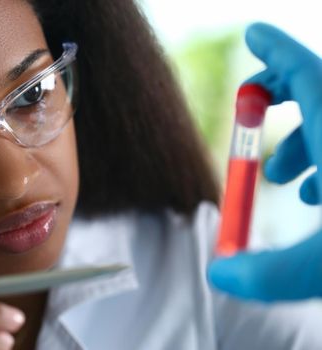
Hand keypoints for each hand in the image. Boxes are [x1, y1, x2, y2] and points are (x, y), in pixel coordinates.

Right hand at [208, 22, 321, 300]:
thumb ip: (266, 275)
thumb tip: (218, 274)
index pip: (306, 74)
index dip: (275, 50)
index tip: (254, 34)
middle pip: (320, 91)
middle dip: (278, 100)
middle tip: (248, 118)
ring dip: (301, 142)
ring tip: (283, 179)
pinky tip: (318, 199)